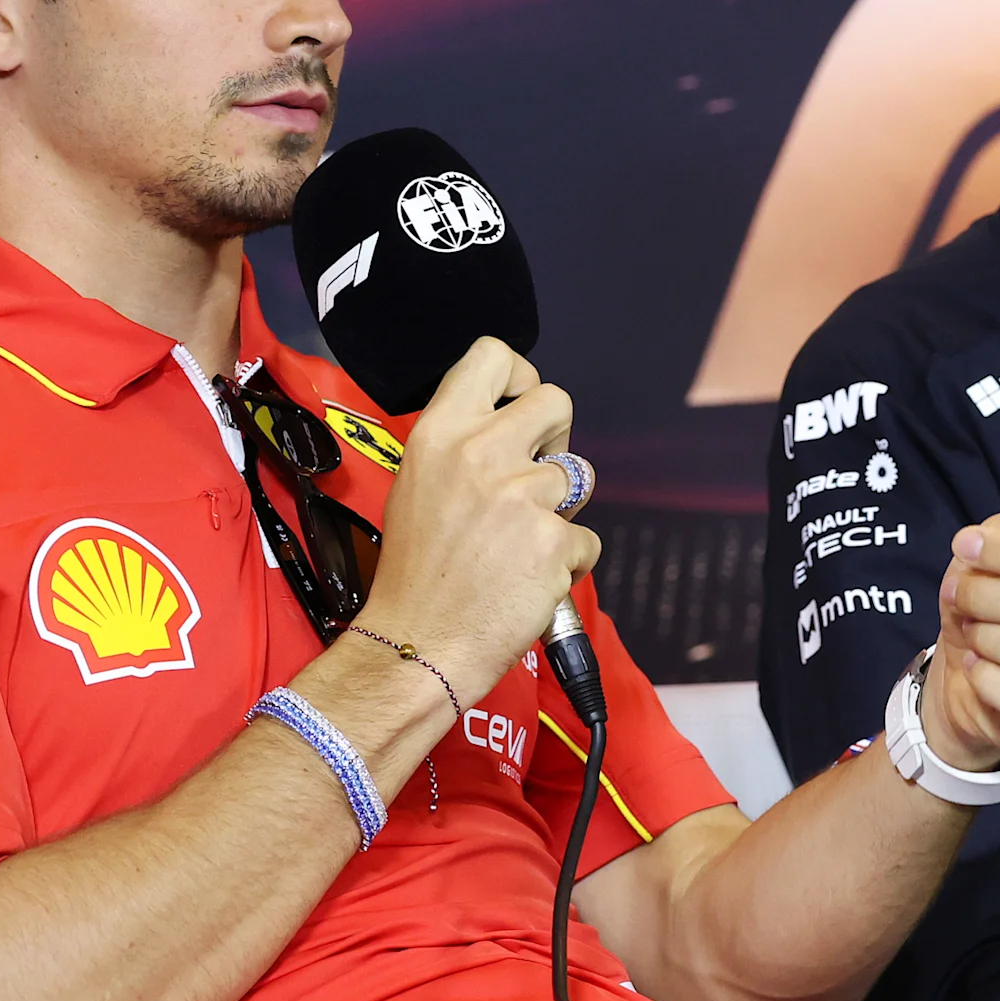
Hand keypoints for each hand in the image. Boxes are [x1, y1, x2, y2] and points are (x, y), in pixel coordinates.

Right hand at [349, 337, 602, 726]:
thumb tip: (506, 427)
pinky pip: (586, 539)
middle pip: (557, 402)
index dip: (520, 376)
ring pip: (579, 478)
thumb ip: (459, 448)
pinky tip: (529, 579)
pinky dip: (567, 563)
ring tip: (521, 542)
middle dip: (556, 438)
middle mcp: (480, 453)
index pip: (494, 356)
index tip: (519, 404)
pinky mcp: (554, 541)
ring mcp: (521, 495)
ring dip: (562, 509)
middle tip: (532, 477)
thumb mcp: (414, 485)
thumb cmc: (413, 576)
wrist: (415, 644)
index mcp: (440, 433)